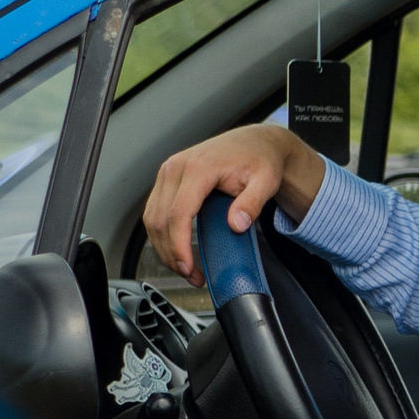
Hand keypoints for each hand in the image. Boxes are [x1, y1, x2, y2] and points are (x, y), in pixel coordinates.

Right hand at [142, 124, 327, 285]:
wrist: (256, 142)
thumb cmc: (260, 159)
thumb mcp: (266, 182)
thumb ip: (252, 203)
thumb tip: (236, 224)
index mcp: (198, 168)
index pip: (178, 214)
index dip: (179, 245)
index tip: (188, 267)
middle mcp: (176, 168)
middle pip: (160, 220)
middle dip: (171, 253)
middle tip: (191, 275)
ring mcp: (168, 172)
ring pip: (151, 218)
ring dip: (163, 247)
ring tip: (185, 267)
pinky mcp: (167, 179)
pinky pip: (155, 211)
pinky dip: (162, 234)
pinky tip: (176, 249)